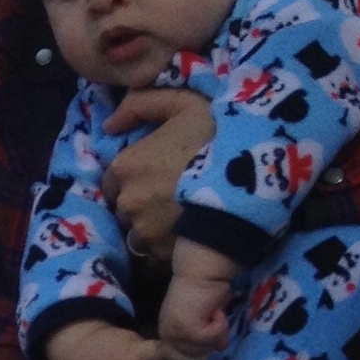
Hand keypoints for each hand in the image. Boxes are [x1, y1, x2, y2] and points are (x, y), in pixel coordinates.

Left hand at [105, 85, 214, 259]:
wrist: (250, 174)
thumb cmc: (217, 133)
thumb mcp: (182, 102)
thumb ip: (140, 105)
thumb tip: (109, 125)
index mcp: (124, 166)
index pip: (114, 181)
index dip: (134, 179)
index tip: (157, 177)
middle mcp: (126, 202)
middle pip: (124, 209)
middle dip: (142, 205)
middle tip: (172, 196)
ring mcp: (142, 232)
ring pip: (138, 235)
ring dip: (152, 229)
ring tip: (180, 218)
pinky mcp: (160, 256)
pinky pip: (154, 256)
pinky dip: (166, 247)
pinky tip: (187, 236)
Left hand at [156, 240, 239, 359]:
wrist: (201, 270)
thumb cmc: (204, 289)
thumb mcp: (206, 316)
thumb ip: (208, 334)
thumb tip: (220, 347)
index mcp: (167, 334)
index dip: (197, 355)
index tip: (212, 342)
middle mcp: (167, 336)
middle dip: (207, 347)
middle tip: (216, 326)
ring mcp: (174, 335)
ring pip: (201, 352)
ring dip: (215, 335)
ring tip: (215, 314)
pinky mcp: (187, 330)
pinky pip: (210, 339)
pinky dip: (219, 325)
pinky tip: (216, 310)